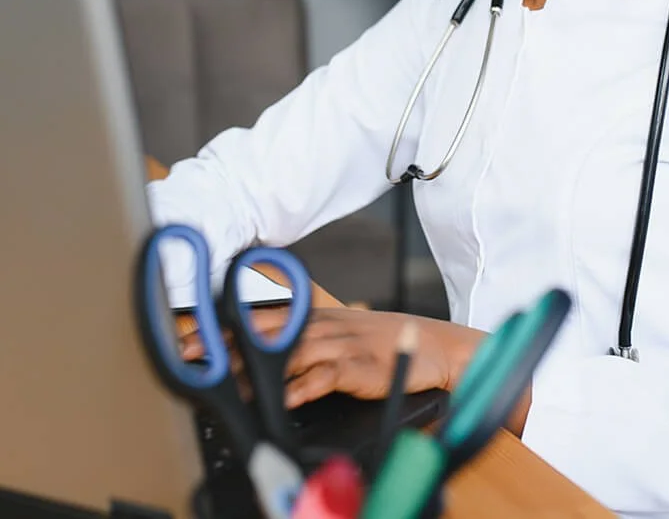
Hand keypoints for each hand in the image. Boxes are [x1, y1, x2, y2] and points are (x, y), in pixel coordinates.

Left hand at [180, 306, 484, 408]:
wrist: (430, 344)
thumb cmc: (384, 341)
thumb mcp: (344, 332)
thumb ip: (308, 340)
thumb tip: (267, 355)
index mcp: (318, 318)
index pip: (263, 319)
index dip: (225, 329)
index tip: (190, 339)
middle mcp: (324, 326)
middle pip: (266, 333)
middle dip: (226, 345)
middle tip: (192, 356)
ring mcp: (340, 344)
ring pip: (288, 354)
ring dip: (254, 369)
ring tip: (225, 384)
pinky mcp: (356, 367)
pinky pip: (322, 377)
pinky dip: (300, 387)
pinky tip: (282, 399)